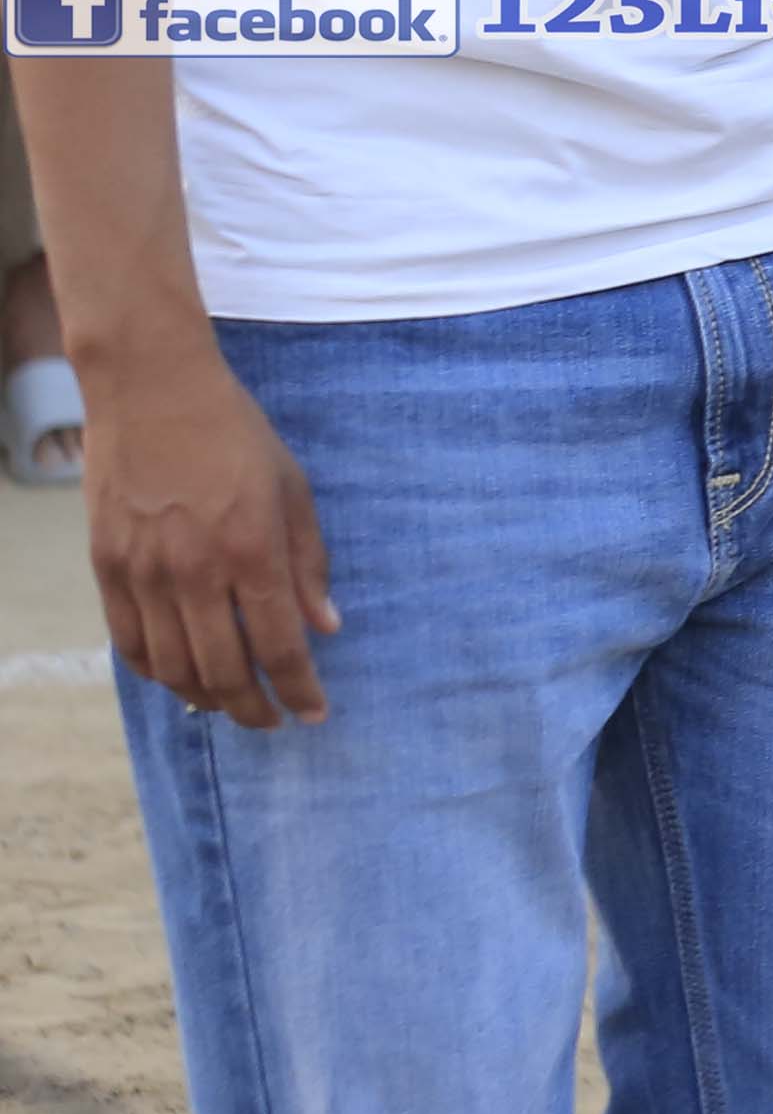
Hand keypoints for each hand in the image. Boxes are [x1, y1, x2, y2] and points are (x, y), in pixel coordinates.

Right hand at [89, 342, 334, 725]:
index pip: (279, 646)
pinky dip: (156, 671)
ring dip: (205, 698)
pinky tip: (179, 677)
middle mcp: (195, 571)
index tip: (314, 713)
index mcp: (252, 550)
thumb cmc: (235, 434)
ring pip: (172, 667)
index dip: (299, 689)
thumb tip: (324, 626)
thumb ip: (308, 564)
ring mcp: (144, 572)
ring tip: (230, 705)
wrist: (153, 392)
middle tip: (272, 721)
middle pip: (224, 670)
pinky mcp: (106, 567)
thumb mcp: (293, 490)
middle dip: (254, 708)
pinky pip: (129, 641)